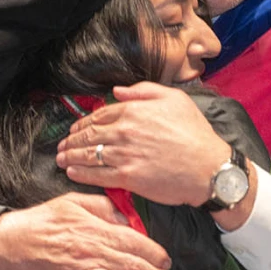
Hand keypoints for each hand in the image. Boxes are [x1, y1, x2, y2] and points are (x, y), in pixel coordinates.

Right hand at [0, 192, 176, 269]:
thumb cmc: (43, 220)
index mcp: (93, 230)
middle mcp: (90, 254)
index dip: (153, 252)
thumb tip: (127, 219)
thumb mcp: (74, 201)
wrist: (10, 245)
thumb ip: (104, 207)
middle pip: (131, 266)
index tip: (166, 259)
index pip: (132, 242)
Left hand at [58, 82, 231, 206]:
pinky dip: (81, 173)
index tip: (76, 127)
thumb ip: (144, 91)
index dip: (84, 121)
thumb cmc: (195, 133)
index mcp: (134, 110)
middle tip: (62, 144)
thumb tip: (118, 91)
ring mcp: (125, 155)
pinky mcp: (128, 178)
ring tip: (61, 158)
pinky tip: (72, 172)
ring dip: (71, 156)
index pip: (100, 114)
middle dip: (72, 139)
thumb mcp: (175, 99)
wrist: (209, 167)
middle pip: (90, 134)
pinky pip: (97, 175)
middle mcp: (125, 131)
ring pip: (89, 154)